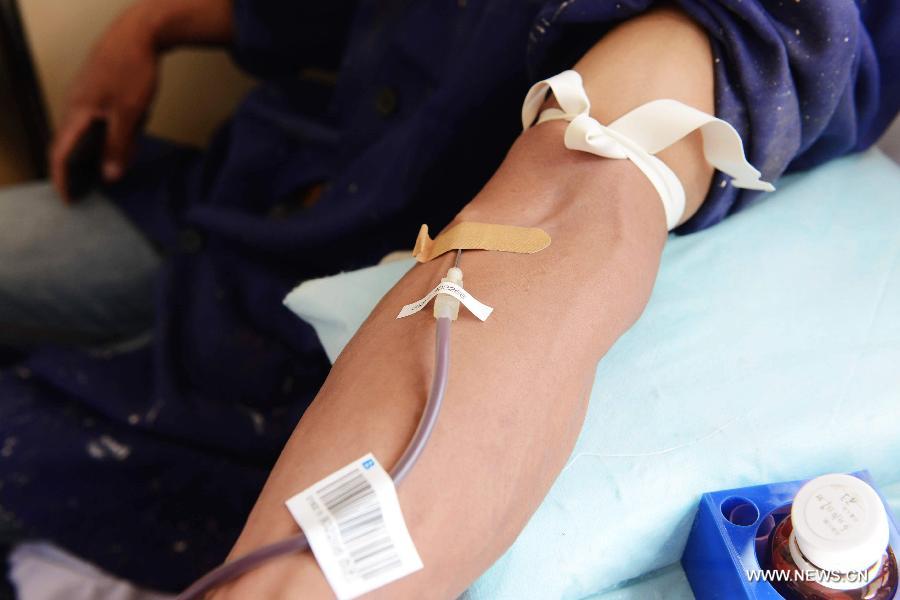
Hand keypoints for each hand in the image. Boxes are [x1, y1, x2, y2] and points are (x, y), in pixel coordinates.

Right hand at [50, 6, 159, 200]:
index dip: (61, 178)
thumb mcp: (129, 113)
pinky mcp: (99, 90)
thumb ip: (118, 146)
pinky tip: (125, 142)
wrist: (140, 32)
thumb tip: (108, 177)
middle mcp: (75, 104)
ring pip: (87, 132)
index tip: (68, 199)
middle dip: (77, 168)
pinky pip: (98, 120)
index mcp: (77, 112)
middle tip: (87, 190)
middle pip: (69, 144)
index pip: (59, 152)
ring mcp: (86, 96)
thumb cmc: (132, 70)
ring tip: (109, 169)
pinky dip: (107, 136)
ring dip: (96, 151)